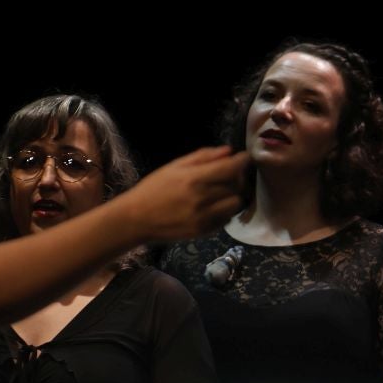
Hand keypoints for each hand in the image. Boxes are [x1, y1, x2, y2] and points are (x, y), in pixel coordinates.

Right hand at [123, 147, 247, 240]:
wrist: (137, 219)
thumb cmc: (154, 188)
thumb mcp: (175, 166)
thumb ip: (203, 157)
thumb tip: (228, 151)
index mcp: (194, 178)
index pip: (231, 168)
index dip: (243, 161)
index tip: (244, 158)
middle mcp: (203, 198)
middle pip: (237, 185)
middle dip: (238, 177)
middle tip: (230, 175)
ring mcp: (205, 217)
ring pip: (236, 204)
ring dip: (234, 196)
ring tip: (223, 192)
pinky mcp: (204, 232)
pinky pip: (227, 219)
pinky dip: (225, 211)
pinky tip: (214, 206)